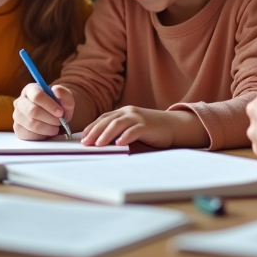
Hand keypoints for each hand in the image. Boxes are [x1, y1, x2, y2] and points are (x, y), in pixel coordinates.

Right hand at [13, 83, 75, 139]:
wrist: (55, 118)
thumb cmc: (58, 107)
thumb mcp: (66, 99)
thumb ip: (64, 93)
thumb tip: (55, 89)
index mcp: (30, 89)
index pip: (37, 95)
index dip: (50, 105)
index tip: (60, 112)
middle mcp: (20, 101)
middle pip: (33, 111)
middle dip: (50, 118)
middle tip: (59, 122)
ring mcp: (17, 116)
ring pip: (32, 124)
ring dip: (48, 128)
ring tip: (55, 127)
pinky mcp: (18, 129)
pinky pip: (30, 134)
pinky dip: (42, 135)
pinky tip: (47, 131)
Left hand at [81, 107, 207, 148]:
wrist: (173, 126)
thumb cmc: (150, 129)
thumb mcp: (132, 128)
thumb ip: (118, 131)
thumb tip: (99, 143)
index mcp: (123, 112)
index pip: (103, 118)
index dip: (92, 127)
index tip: (83, 138)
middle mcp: (129, 112)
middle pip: (107, 120)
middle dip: (95, 132)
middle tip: (86, 143)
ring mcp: (138, 118)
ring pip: (118, 124)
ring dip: (106, 134)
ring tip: (98, 144)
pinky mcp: (147, 125)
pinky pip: (134, 130)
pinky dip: (126, 136)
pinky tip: (119, 143)